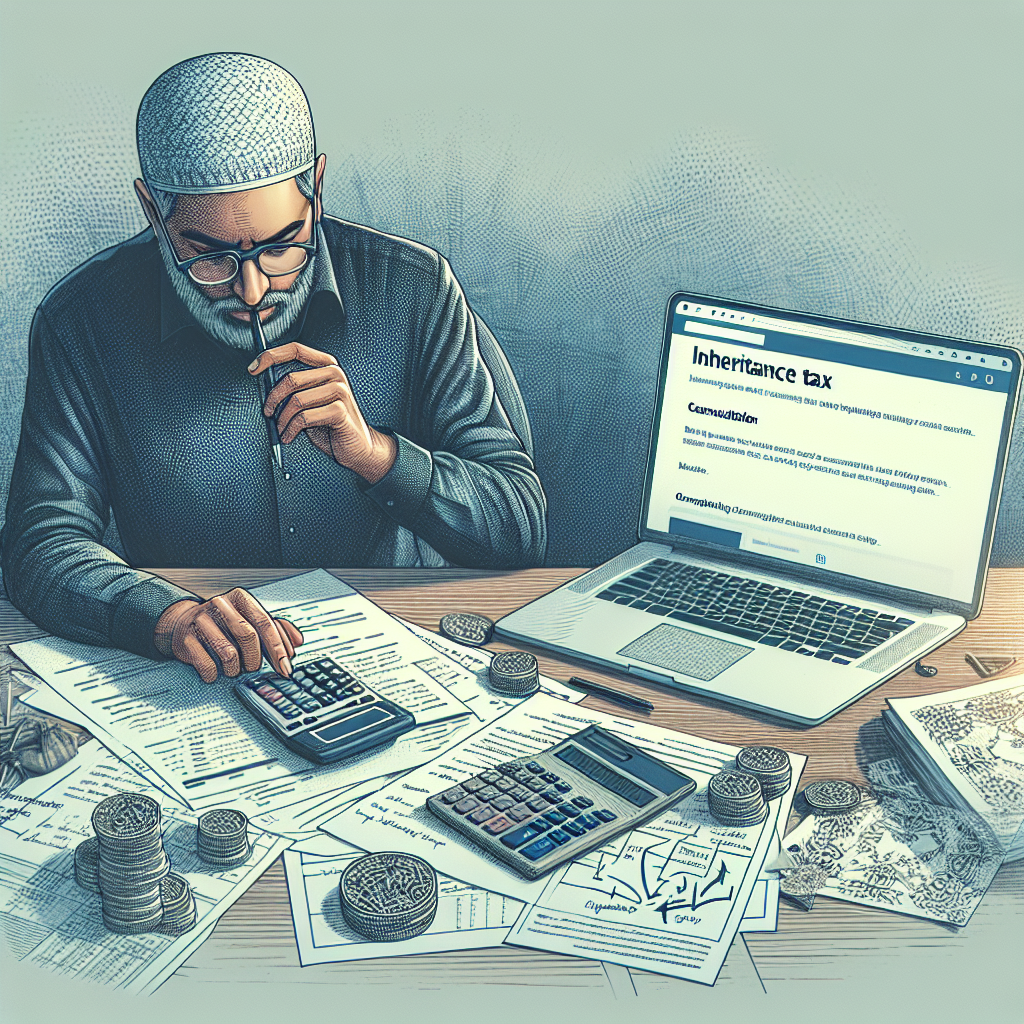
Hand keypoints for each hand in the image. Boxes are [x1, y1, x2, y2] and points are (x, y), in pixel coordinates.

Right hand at [153, 588, 303, 683]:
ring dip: (235, 668)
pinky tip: (215, 672)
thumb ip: (276, 629)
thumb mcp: (250, 620)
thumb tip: (297, 642)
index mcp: (241, 598)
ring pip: (228, 652)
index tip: (286, 667)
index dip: (278, 647)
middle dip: (255, 659)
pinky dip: (215, 674)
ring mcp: (201, 621)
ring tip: (233, 669)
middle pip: (248, 636)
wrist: (182, 624)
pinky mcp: (186, 638)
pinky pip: (207, 664)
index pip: (265, 622)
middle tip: (254, 668)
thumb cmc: (223, 624)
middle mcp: (221, 605)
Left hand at [249, 342, 397, 483]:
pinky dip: (291, 430)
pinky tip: (289, 436)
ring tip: (281, 429)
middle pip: (291, 379)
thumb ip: (295, 387)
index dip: (271, 355)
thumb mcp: (311, 400)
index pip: (295, 349)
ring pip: (296, 401)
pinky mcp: (340, 411)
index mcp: (326, 365)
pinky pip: (304, 418)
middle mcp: (335, 374)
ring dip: (282, 419)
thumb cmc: (330, 424)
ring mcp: (340, 391)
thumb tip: (264, 381)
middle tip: (268, 412)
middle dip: (273, 399)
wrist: (357, 446)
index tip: (253, 368)